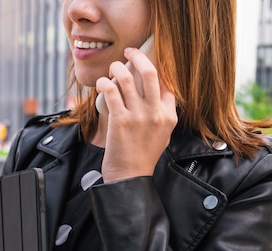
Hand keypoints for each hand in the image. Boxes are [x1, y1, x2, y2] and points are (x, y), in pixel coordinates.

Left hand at [96, 47, 177, 182]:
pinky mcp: (120, 121)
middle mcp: (156, 114)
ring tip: (113, 68)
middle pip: (150, 72)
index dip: (156, 67)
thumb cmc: (143, 157)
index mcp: (169, 116)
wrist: (130, 177)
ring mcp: (138, 116)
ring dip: (117, 68)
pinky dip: (105, 83)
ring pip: (127, 78)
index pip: (167, 82)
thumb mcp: (162, 135)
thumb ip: (162, 114)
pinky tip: (102, 84)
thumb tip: (157, 91)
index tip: (146, 61)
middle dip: (138, 56)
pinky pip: (111, 92)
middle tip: (129, 52)